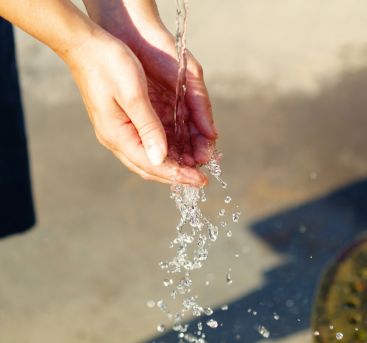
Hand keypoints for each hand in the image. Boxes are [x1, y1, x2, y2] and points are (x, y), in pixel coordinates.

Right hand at [66, 30, 206, 185]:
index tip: (200, 181)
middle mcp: (116, 138)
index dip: (178, 175)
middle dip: (176, 174)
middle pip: (149, 167)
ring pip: (148, 158)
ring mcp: (117, 131)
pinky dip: (164, 150)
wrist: (85, 46)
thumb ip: (148, 127)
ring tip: (194, 165)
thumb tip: (160, 159)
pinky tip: (178, 149)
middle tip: (200, 178)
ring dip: (172, 164)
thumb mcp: (133, 95)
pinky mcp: (121, 122)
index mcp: (117, 135)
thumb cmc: (109, 65)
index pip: (152, 165)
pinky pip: (145, 144)